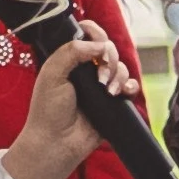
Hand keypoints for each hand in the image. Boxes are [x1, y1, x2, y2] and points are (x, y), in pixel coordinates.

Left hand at [8, 30, 133, 178]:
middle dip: (109, 59)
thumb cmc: (48, 111)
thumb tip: (99, 44)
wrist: (56, 143)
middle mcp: (87, 70)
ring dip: (118, 75)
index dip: (96, 34)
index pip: (88, 36)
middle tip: (101, 76)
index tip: (97, 45)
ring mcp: (101, 86)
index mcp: (71, 60)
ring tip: (108, 91)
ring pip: (121, 67)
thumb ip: (71, 51)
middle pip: (110, 49)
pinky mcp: (113, 102)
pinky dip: (130, 86)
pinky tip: (121, 93)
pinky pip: (130, 86)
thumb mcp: (52, 74)